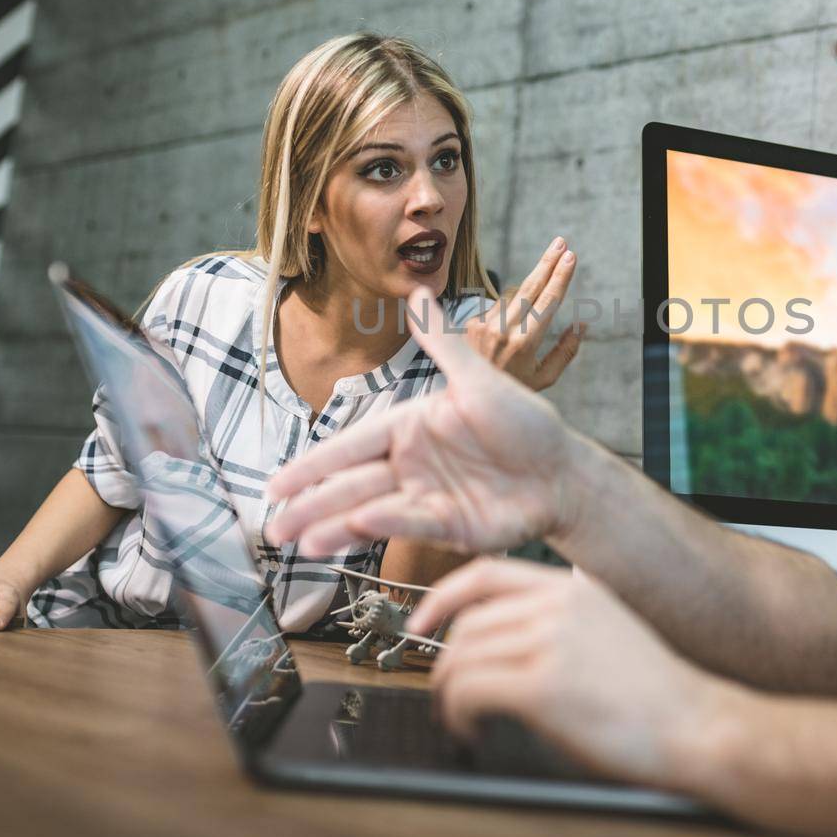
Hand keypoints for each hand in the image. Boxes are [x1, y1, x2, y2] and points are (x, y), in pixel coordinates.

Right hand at [265, 288, 584, 555]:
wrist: (563, 472)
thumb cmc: (526, 423)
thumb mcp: (481, 380)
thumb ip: (444, 344)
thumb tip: (417, 294)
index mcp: (411, 427)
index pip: (352, 445)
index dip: (314, 466)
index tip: (277, 484)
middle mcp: (412, 463)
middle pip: (350, 485)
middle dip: (309, 505)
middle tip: (273, 528)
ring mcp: (426, 496)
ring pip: (368, 511)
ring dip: (333, 526)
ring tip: (301, 542)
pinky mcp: (446, 526)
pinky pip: (405, 525)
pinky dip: (377, 528)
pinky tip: (350, 534)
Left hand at [412, 558, 723, 786]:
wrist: (698, 725)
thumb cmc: (658, 694)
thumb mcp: (610, 632)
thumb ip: (562, 624)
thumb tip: (507, 643)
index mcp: (573, 590)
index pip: (486, 573)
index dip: (442, 596)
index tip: (422, 621)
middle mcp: (558, 608)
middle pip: (466, 623)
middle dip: (444, 662)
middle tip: (447, 693)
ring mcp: (550, 644)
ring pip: (461, 657)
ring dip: (449, 693)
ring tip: (461, 718)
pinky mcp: (543, 686)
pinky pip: (469, 690)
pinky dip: (457, 714)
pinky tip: (471, 729)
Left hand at [465, 236, 583, 391]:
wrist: (470, 397)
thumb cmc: (514, 389)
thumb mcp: (545, 378)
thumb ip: (566, 351)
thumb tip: (581, 324)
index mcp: (525, 343)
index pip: (548, 301)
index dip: (561, 276)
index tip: (571, 257)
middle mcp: (504, 330)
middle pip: (531, 287)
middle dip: (548, 262)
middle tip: (561, 242)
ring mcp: (485, 324)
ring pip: (515, 294)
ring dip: (533, 282)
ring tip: (552, 261)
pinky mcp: (472, 322)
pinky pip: (499, 306)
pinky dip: (512, 306)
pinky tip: (514, 320)